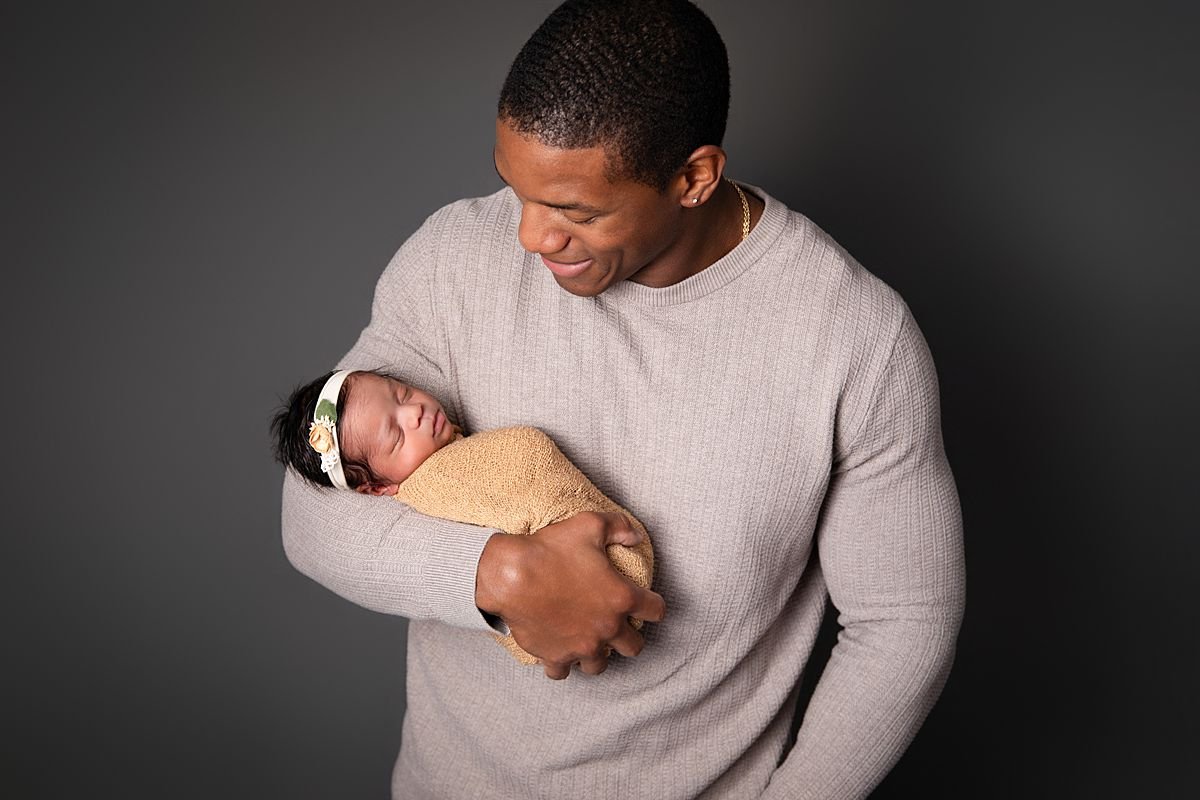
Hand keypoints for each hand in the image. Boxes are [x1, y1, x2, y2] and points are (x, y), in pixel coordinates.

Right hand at [475, 511, 666, 679]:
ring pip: (600, 665)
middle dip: (630, 636)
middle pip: (634, 647)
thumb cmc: (550, 549)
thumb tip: (635, 536)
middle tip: (619, 625)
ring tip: (589, 640)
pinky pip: (563, 672)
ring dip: (598, 653)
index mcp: (621, 598)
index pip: (656, 611)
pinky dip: (562, 663)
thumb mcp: (589, 524)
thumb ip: (619, 527)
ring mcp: (581, 646)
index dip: (654, 605)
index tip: (647, 603)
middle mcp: (606, 627)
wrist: (511, 575)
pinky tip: (559, 649)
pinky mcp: (556, 656)